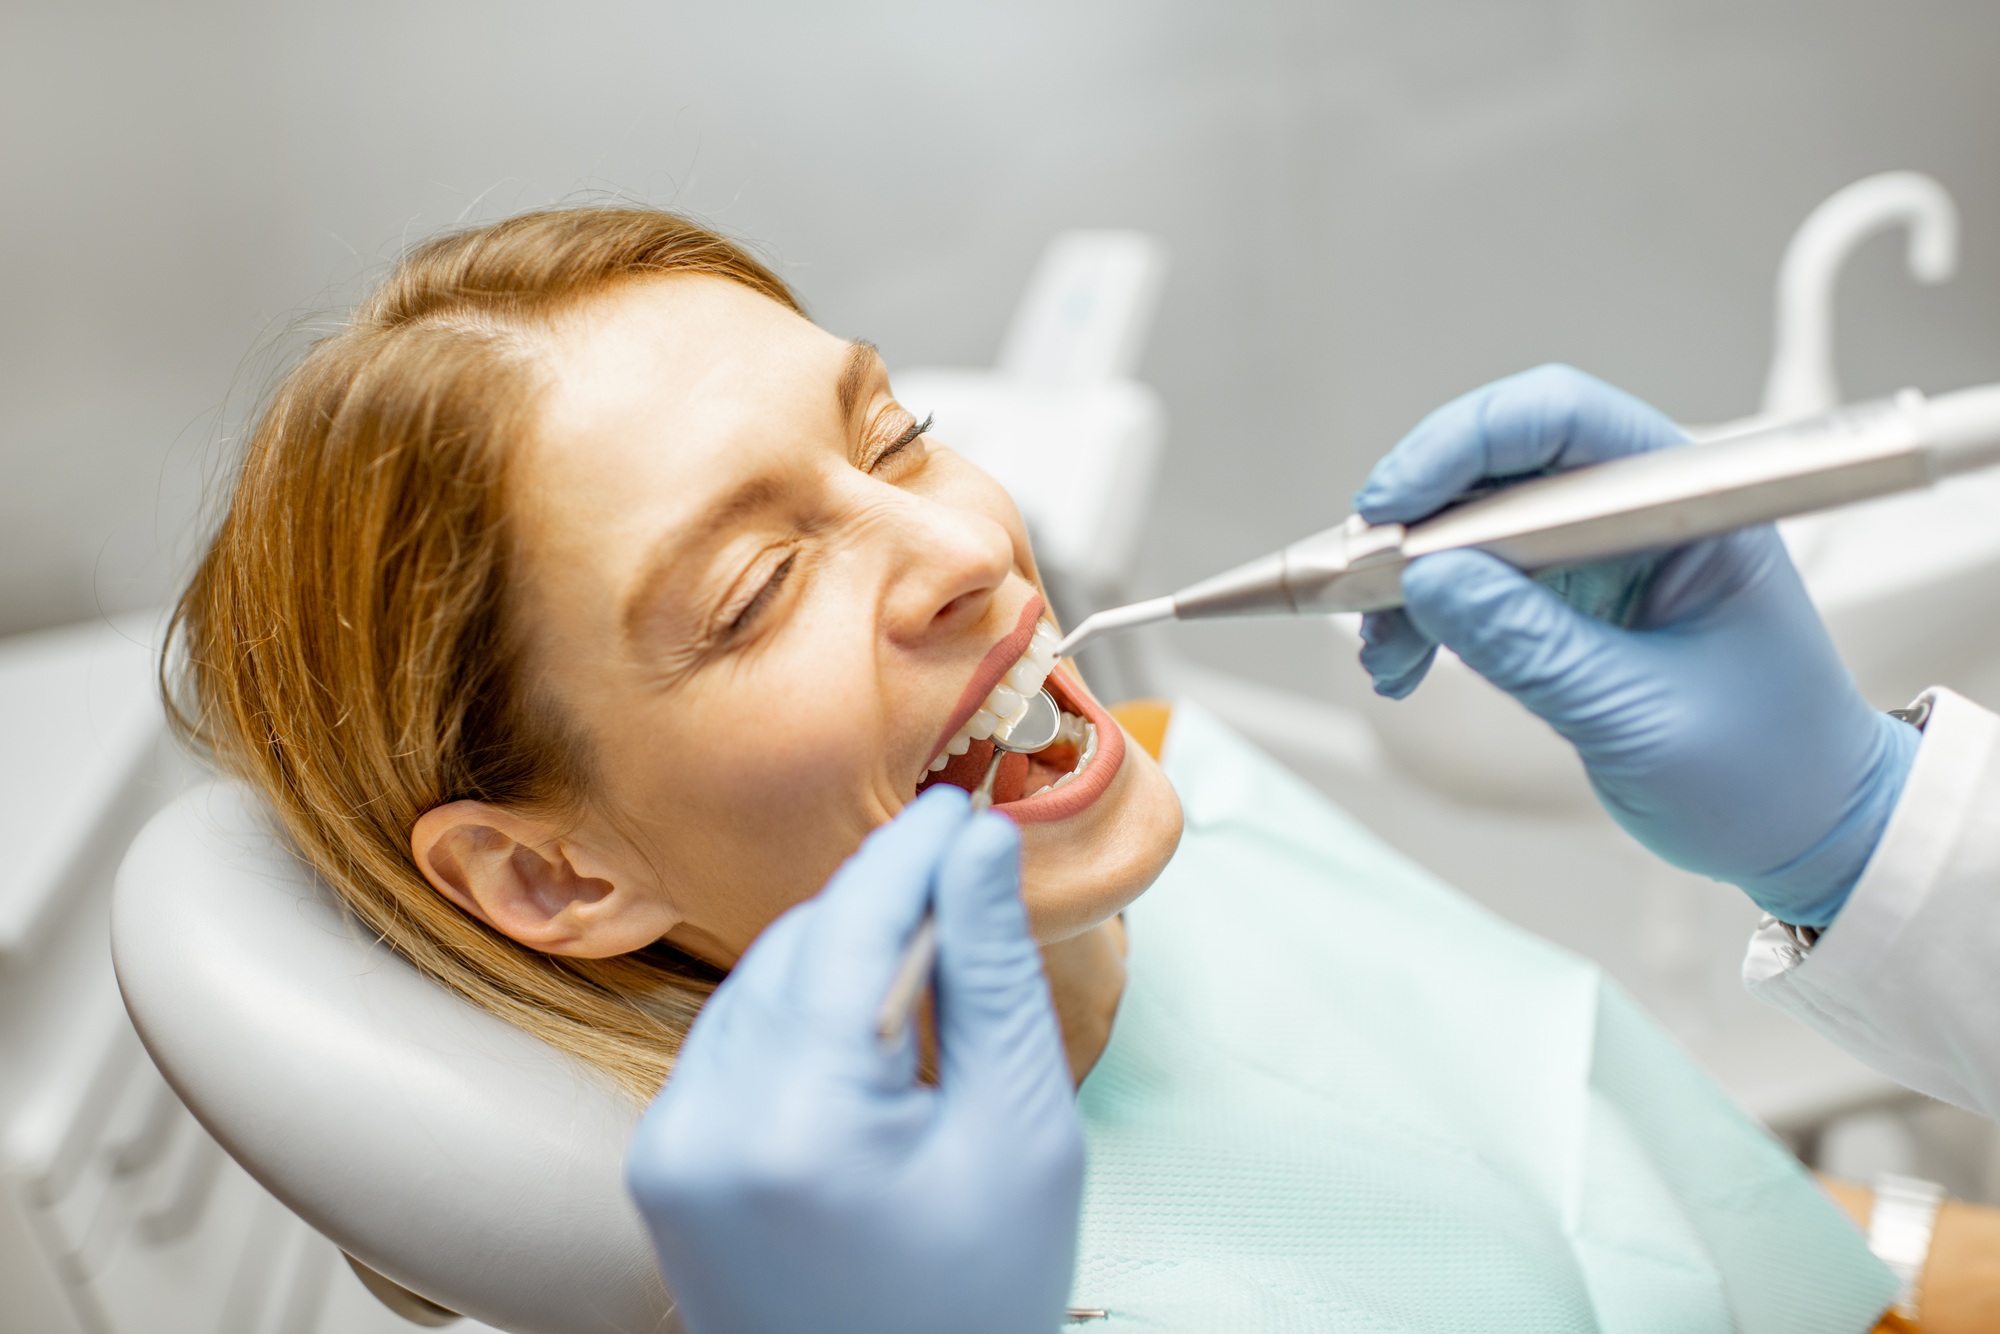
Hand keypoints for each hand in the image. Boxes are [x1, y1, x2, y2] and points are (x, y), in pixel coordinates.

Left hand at [624, 786, 1083, 1333]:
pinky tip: (868, 1032)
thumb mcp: (1019, 1133)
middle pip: (795, 947)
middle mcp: (703, 1127)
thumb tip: (976, 848)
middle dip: (880, 904)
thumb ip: (989, 974)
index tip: (961, 807)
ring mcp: (671, 1149)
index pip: (848, 925)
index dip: (909, 853)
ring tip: (930, 966)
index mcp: (796, 1121)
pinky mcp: (664, 1166)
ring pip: (757, 984)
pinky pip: (732, 1041)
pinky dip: (799, 1013)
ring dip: (840, 954)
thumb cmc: (975, 1303)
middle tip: (964, 881)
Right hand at [1353, 364, 1919, 925]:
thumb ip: (1531, 646)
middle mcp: (1639, 512)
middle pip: (1500, 461)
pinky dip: (1425, 614)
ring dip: (1410, 576)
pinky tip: (1402, 658)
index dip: (1464, 444)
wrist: (1807, 831)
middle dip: (1418, 514)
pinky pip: (1474, 580)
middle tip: (1361, 575)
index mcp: (1690, 508)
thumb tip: (1431, 583)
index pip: (1564, 421)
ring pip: (1472, 523)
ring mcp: (1600, 554)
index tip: (1393, 506)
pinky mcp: (1568, 598)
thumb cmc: (1769, 769)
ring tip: (1384, 647)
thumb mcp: (1639, 715)